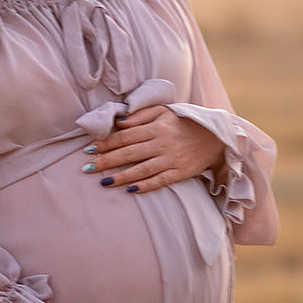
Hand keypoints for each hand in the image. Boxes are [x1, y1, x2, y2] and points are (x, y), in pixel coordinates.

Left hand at [89, 105, 224, 193]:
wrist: (214, 136)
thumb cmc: (184, 122)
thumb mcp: (163, 111)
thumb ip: (140, 116)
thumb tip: (119, 122)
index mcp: (156, 127)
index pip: (125, 136)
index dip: (106, 142)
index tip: (88, 148)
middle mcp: (162, 143)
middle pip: (129, 153)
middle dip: (107, 160)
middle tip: (87, 168)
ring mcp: (171, 160)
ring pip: (142, 169)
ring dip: (121, 177)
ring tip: (104, 182)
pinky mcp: (180, 173)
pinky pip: (160, 181)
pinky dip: (145, 186)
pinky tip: (131, 191)